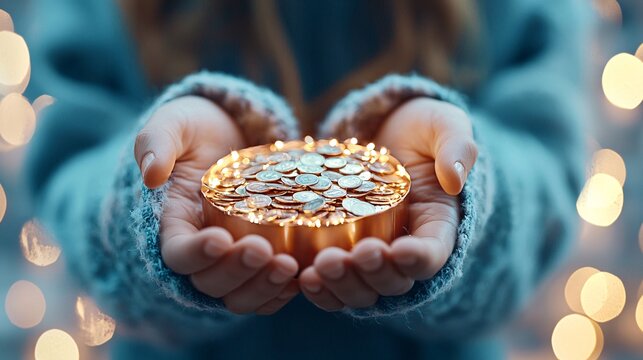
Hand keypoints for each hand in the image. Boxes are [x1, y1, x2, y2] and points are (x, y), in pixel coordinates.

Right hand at [135, 96, 298, 314]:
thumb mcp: (174, 124)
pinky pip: (265, 291)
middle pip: (210, 281)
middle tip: (262, 250)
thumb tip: (151, 174)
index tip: (220, 238)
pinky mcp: (258, 259)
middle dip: (236, 271)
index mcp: (174, 224)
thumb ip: (157, 142)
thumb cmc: (197, 129)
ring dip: (262, 287)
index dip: (197, 253)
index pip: (178, 253)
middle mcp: (201, 250)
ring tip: (288, 266)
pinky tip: (301, 277)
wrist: (230, 135)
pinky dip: (280, 292)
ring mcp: (230, 258)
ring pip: (239, 294)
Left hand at [299, 98, 477, 310]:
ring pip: (363, 291)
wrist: (385, 132)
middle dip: (373, 274)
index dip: (417, 258)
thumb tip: (454, 180)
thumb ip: (456, 146)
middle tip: (352, 255)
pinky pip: (335, 285)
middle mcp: (405, 249)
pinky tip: (306, 278)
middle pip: (394, 281)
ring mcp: (373, 255)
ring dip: (343, 286)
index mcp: (437, 225)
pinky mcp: (344, 254)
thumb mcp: (444, 127)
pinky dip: (323, 291)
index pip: (432, 254)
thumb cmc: (420, 130)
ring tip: (322, 267)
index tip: (399, 251)